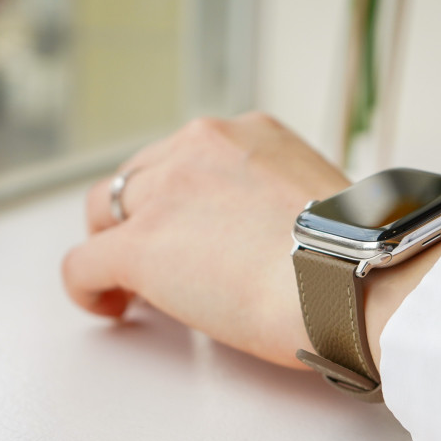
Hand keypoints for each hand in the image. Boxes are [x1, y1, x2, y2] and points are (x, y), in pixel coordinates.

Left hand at [62, 112, 348, 367]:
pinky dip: (87, 285)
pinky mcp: (140, 247)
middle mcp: (200, 147)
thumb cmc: (356, 257)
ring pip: (105, 209)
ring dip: (112, 243)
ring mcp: (166, 195)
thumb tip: (265, 238)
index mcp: (247, 134)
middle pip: (139, 178)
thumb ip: (281, 201)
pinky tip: (108, 305)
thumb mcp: (319, 200)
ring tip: (125, 282)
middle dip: (140, 216)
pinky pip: (84, 263)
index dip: (178, 198)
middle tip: (154, 256)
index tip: (187, 229)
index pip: (186, 157)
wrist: (354, 281)